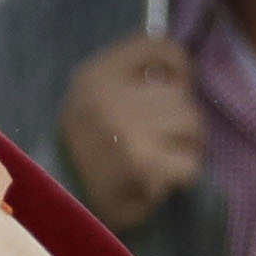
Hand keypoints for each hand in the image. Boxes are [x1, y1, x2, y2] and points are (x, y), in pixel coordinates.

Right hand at [57, 33, 202, 230]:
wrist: (63, 206)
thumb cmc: (85, 152)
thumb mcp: (92, 98)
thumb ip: (131, 74)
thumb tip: (181, 70)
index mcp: (94, 76)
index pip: (161, 48)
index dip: (177, 70)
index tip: (168, 90)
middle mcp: (109, 99)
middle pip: (181, 93)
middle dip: (177, 119)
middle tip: (156, 141)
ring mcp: (127, 133)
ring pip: (192, 125)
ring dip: (184, 146)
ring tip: (158, 159)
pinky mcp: (145, 167)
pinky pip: (190, 163)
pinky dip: (182, 175)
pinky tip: (159, 181)